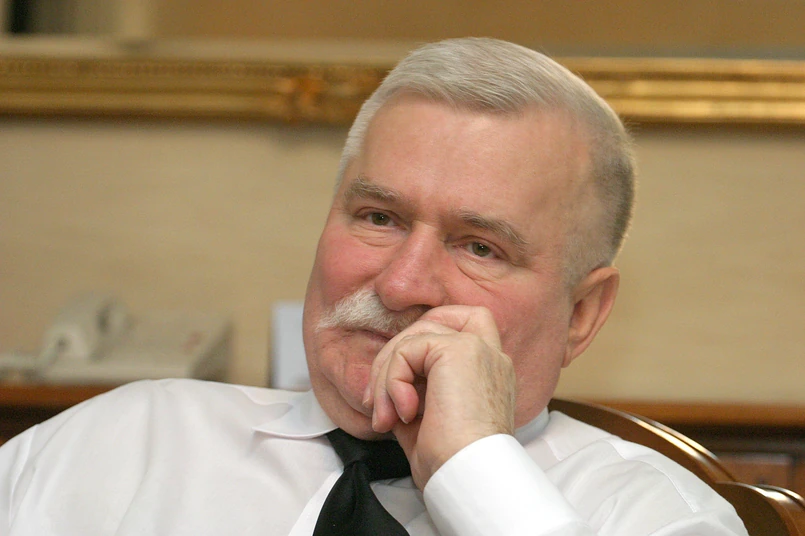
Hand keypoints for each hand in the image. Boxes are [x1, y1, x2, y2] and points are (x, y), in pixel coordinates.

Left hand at [363, 305, 516, 488]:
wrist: (469, 476)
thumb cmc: (451, 462)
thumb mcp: (427, 418)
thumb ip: (413, 391)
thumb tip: (383, 384)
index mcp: (489, 371)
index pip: (461, 324)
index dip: (426, 338)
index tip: (401, 382)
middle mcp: (489, 354)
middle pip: (432, 322)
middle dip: (395, 357)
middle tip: (377, 402)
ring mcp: (477, 348)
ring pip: (414, 335)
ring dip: (387, 375)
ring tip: (386, 415)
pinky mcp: (459, 350)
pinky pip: (407, 350)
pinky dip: (393, 380)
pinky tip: (403, 412)